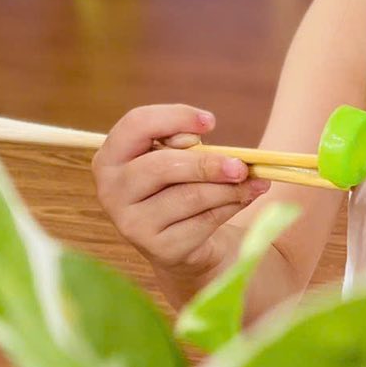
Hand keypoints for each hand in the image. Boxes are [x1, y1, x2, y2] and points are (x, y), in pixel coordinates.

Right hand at [92, 104, 268, 277]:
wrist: (180, 243)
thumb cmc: (177, 188)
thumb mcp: (177, 160)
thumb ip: (190, 150)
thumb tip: (230, 160)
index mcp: (110, 158)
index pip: (137, 124)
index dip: (176, 117)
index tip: (210, 122)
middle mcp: (111, 190)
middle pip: (163, 165)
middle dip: (208, 163)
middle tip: (241, 165)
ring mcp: (131, 223)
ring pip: (189, 196)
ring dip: (228, 187)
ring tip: (255, 182)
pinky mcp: (159, 249)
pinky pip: (203, 221)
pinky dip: (230, 207)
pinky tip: (245, 198)